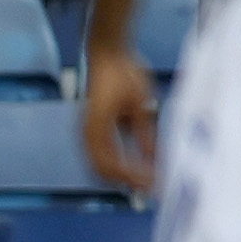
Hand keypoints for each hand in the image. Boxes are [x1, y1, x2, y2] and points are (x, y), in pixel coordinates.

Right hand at [81, 46, 159, 189]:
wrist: (107, 54)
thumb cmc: (124, 73)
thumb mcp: (141, 103)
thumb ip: (145, 134)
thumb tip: (154, 160)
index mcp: (96, 127)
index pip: (112, 163)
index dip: (132, 177)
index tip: (153, 183)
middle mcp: (86, 133)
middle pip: (102, 170)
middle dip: (126, 182)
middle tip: (151, 187)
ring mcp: (86, 132)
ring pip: (99, 166)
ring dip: (120, 177)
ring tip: (146, 180)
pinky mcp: (92, 130)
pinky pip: (101, 156)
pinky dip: (117, 166)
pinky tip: (136, 167)